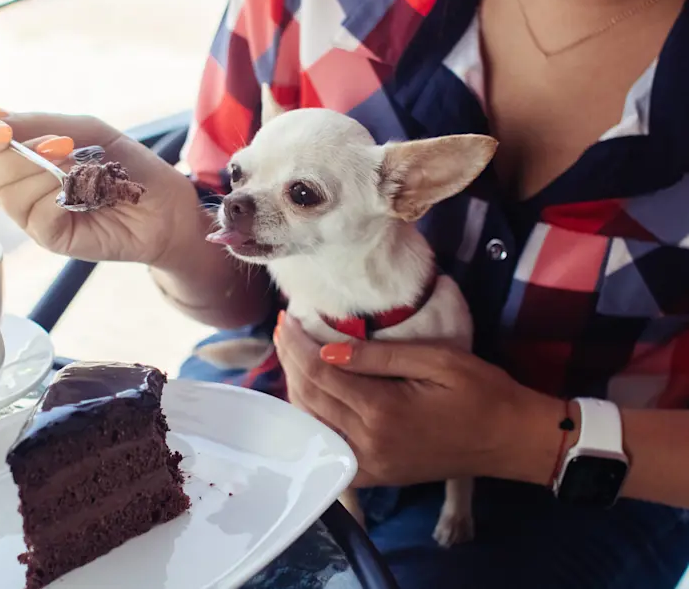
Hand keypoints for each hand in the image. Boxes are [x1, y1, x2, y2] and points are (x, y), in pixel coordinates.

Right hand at [0, 102, 201, 267]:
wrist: (165, 202)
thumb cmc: (125, 164)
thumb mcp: (84, 129)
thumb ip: (35, 121)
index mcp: (20, 157)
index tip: (0, 130)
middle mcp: (20, 188)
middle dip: (18, 155)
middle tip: (60, 145)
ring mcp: (34, 216)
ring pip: (10, 196)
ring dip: (46, 173)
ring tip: (83, 168)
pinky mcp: (53, 239)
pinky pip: (37, 217)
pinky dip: (59, 198)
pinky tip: (86, 192)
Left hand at [274, 314, 563, 487]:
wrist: (512, 439)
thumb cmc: (482, 392)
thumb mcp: (436, 360)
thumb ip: (377, 357)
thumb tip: (325, 350)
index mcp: (382, 412)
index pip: (320, 374)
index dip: (296, 346)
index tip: (285, 320)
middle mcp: (368, 444)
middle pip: (309, 399)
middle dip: (291, 362)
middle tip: (283, 331)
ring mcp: (370, 465)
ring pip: (312, 425)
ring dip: (296, 390)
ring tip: (293, 356)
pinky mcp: (375, 476)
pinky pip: (329, 449)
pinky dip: (313, 421)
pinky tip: (310, 397)